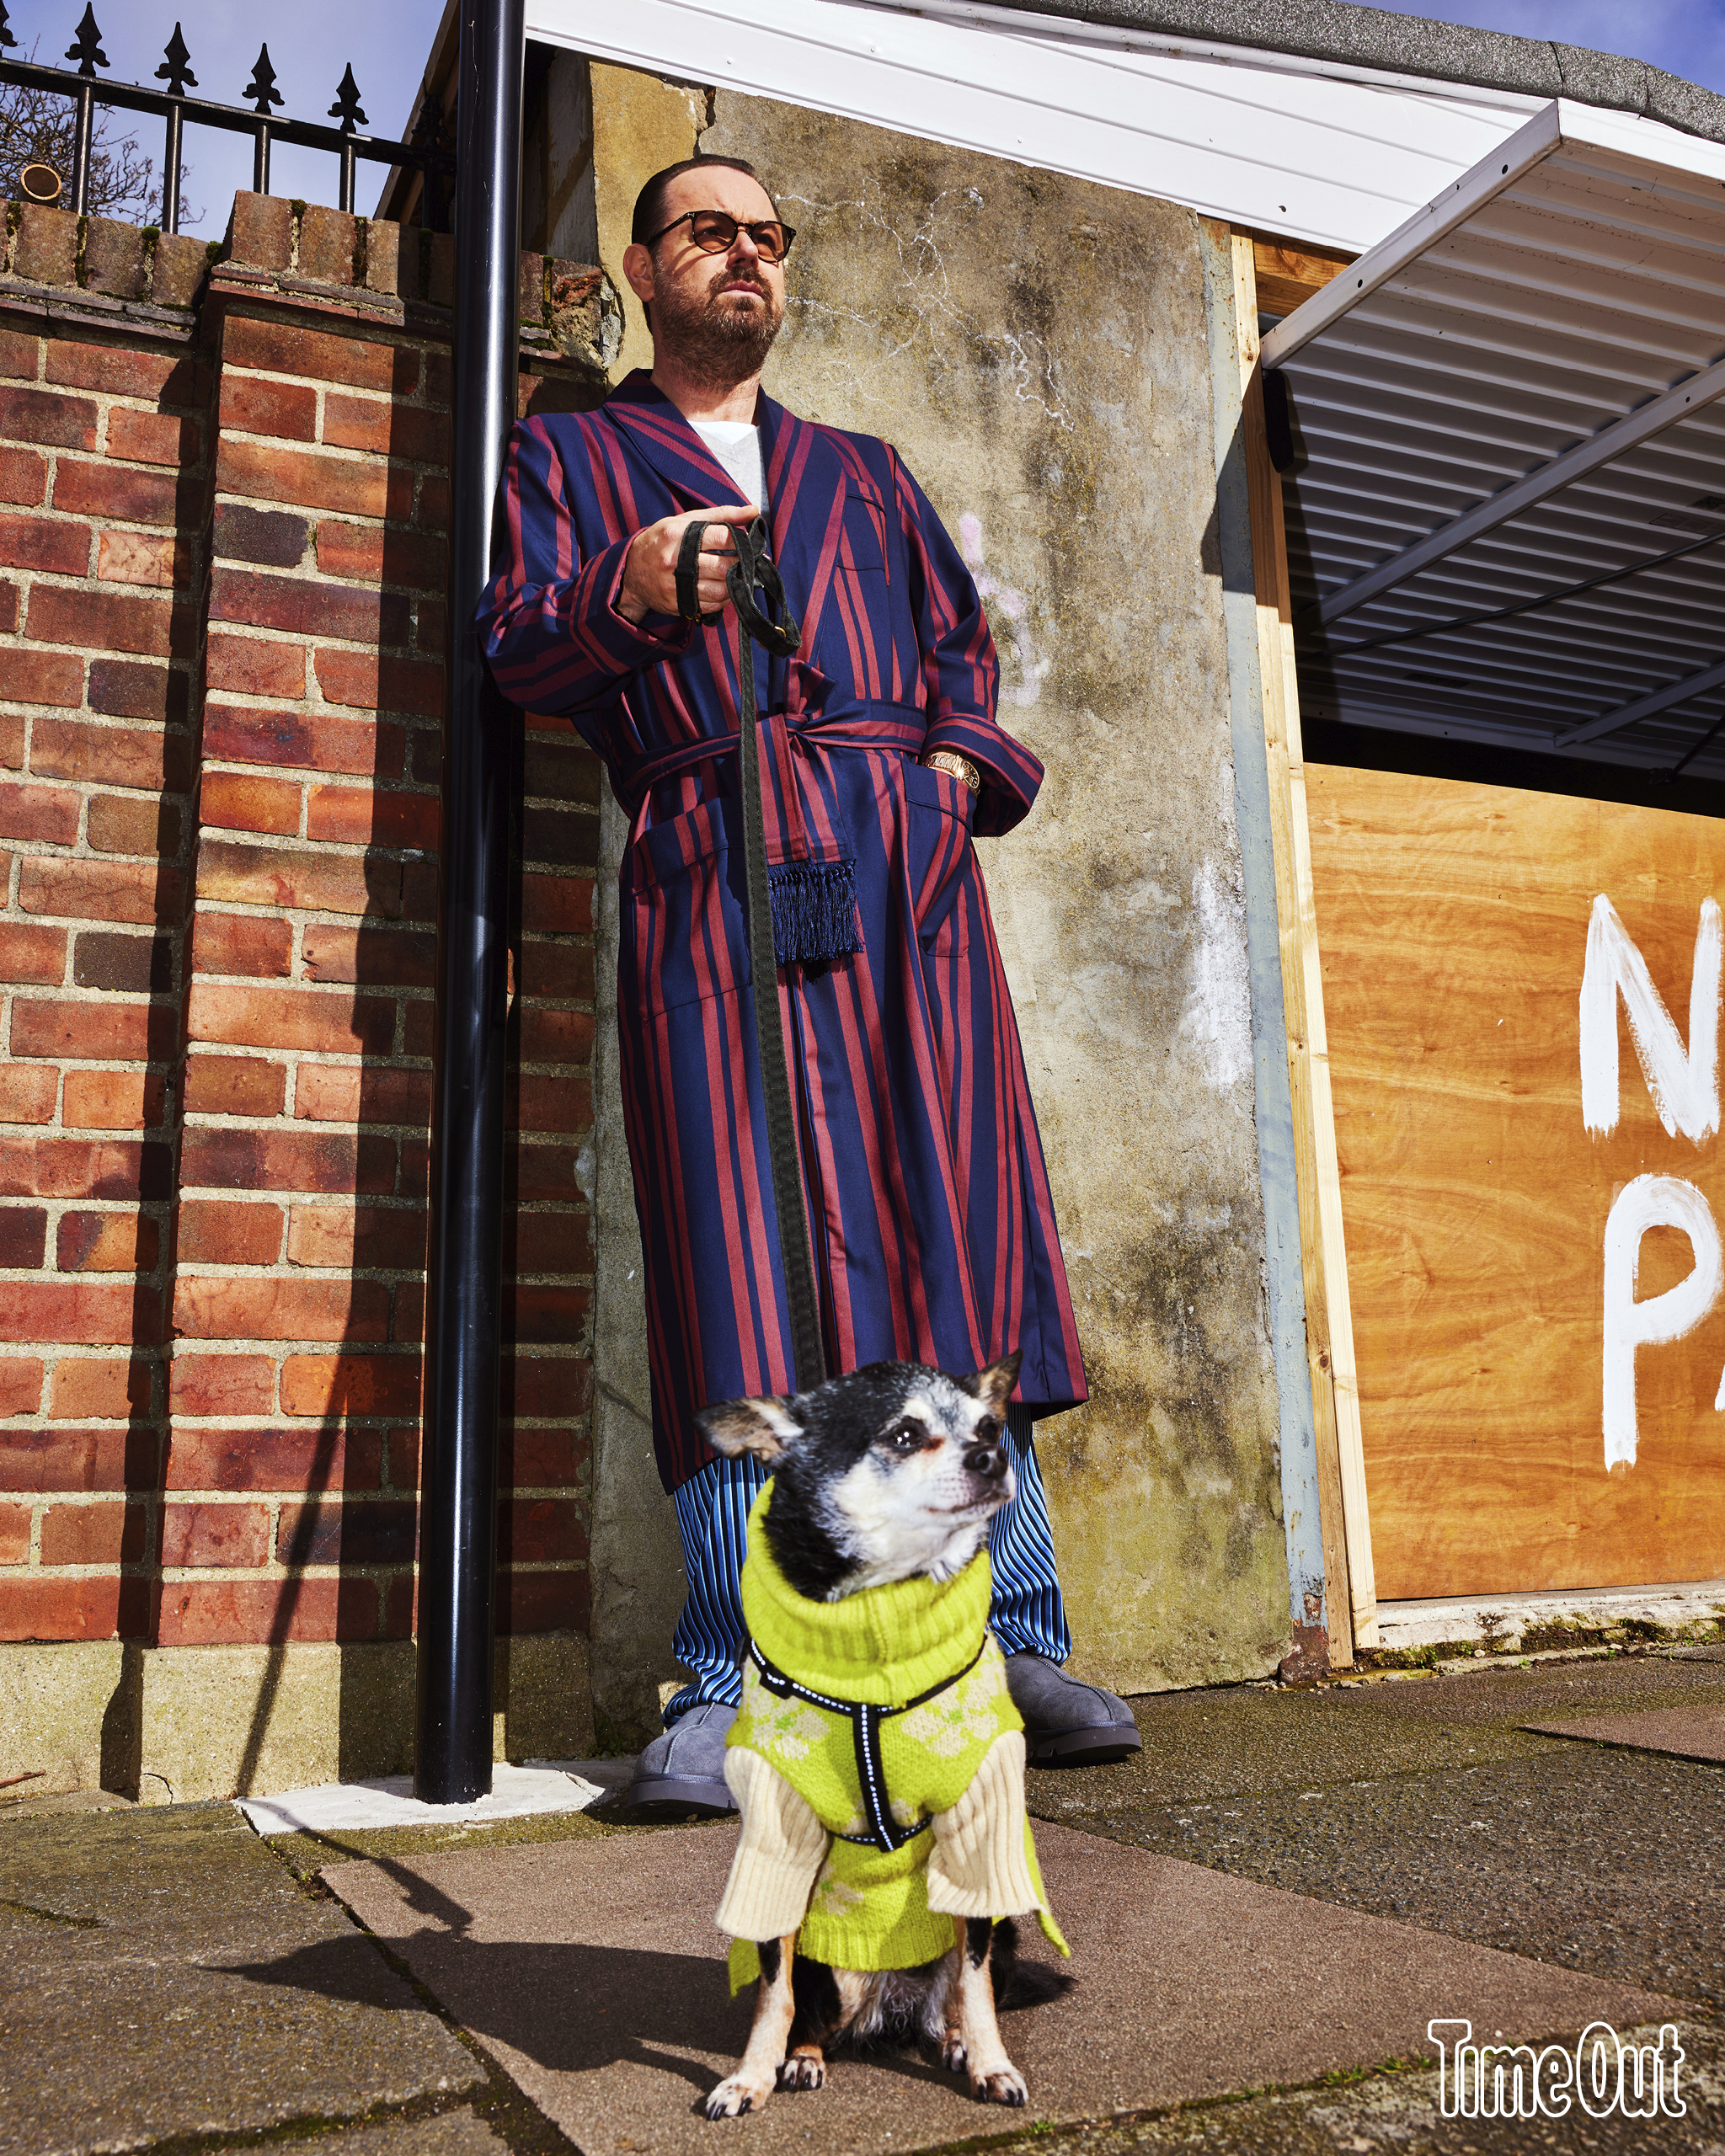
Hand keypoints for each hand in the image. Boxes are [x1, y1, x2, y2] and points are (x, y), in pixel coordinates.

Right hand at [618, 504, 759, 624]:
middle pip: (724, 566)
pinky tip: (723, 589)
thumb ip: (721, 515)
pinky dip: (724, 599)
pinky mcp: (679, 604)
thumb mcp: (684, 521)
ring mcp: (677, 585)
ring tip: (735, 575)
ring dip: (735, 584)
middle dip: (741, 565)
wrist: (632, 571)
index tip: (747, 544)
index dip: (741, 542)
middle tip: (746, 562)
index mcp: (679, 535)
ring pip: (721, 590)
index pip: (722, 538)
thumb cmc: (661, 541)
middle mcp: (677, 561)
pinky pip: (712, 606)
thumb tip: (752, 511)